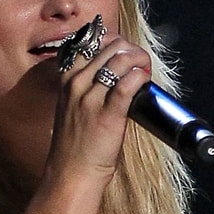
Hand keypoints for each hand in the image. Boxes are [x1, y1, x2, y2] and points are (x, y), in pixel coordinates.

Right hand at [48, 32, 152, 178]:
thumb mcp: (73, 107)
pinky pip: (127, 83)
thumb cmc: (76, 143)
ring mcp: (90, 97)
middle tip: (141, 60)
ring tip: (146, 68)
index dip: (112, 42)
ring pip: (119, 60)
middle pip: (108, 47)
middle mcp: (76, 83)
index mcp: (67, 79)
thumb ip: (87, 88)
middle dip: (130, 49)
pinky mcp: (108, 113)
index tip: (124, 51)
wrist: (72, 172)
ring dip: (138, 59)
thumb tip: (115, 74)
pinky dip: (140, 76)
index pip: (88, 42)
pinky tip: (144, 79)